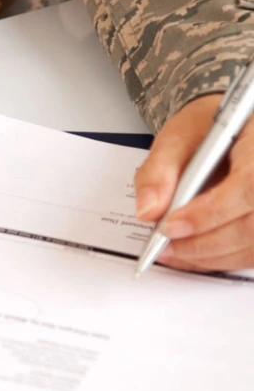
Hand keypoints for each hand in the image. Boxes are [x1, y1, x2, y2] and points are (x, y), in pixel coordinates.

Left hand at [134, 94, 253, 271]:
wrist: (228, 132)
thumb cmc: (207, 131)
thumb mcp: (177, 137)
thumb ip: (159, 171)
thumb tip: (148, 211)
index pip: (247, 186)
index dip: (209, 213)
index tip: (171, 226)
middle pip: (251, 225)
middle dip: (204, 243)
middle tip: (166, 247)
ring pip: (252, 245)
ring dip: (210, 257)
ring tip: (174, 252)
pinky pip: (251, 253)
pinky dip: (220, 260)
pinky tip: (194, 254)